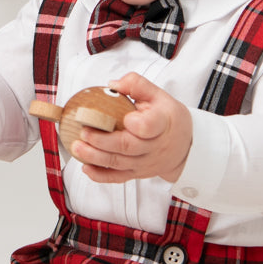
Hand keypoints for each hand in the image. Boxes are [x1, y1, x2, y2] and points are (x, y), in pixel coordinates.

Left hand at [69, 71, 192, 184]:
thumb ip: (136, 85)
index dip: (137, 124)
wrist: (185, 146)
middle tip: (84, 132)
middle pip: (127, 147)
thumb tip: (113, 85)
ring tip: (77, 147)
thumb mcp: (158, 95)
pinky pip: (117, 178)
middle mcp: (154, 146)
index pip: (150, 126)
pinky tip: (86, 167)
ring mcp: (145, 162)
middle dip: (102, 141)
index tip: (125, 118)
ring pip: (119, 163)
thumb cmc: (168, 118)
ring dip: (95, 157)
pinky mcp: (137, 173)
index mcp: (161, 122)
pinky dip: (100, 175)